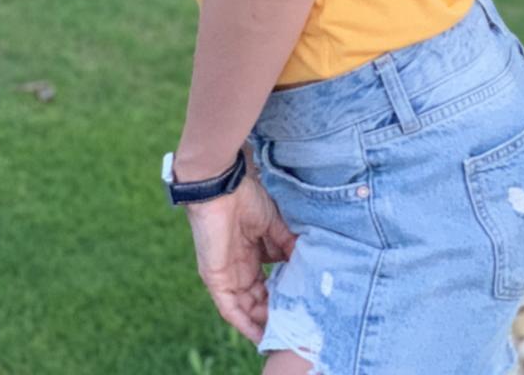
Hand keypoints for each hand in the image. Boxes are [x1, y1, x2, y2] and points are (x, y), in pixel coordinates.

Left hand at [182, 168, 297, 344]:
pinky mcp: (216, 280)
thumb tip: (307, 260)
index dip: (282, 295)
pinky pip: (230, 309)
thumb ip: (287, 244)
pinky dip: (244, 323)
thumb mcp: (274, 224)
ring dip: (262, 321)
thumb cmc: (247, 199)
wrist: (222, 188)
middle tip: (294, 323)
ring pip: (246, 308)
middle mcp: (239, 268)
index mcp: (251, 254)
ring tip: (281, 332)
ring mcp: (227, 276)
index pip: (267, 283)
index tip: (300, 304)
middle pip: (257, 298)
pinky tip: (258, 334)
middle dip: (274, 311)